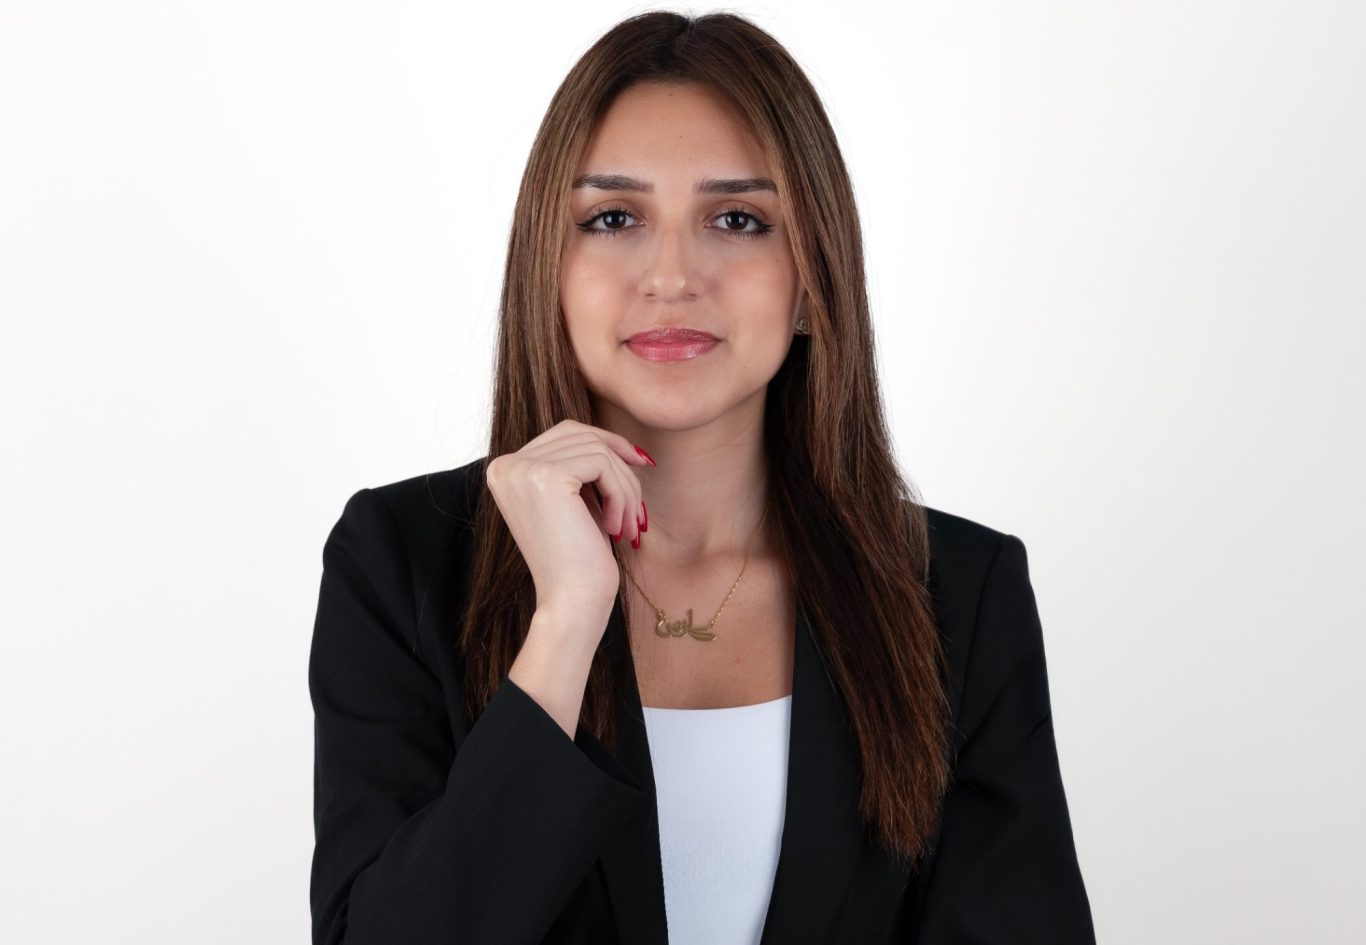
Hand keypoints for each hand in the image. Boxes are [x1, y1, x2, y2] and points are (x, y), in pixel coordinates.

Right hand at [485, 419, 650, 618]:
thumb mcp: (576, 501)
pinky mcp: (546, 477)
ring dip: (625, 487)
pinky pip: (602, 464)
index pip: (565, 432)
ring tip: (629, 524)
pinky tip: (617, 527)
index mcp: (505, 469)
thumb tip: (617, 438)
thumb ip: (581, 464)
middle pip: (582, 436)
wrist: (570, 601)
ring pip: (597, 449)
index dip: (607, 443)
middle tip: (638, 508)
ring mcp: (522, 469)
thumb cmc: (578, 558)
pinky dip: (621, 493)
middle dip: (621, 469)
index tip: (639, 463)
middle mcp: (506, 465)